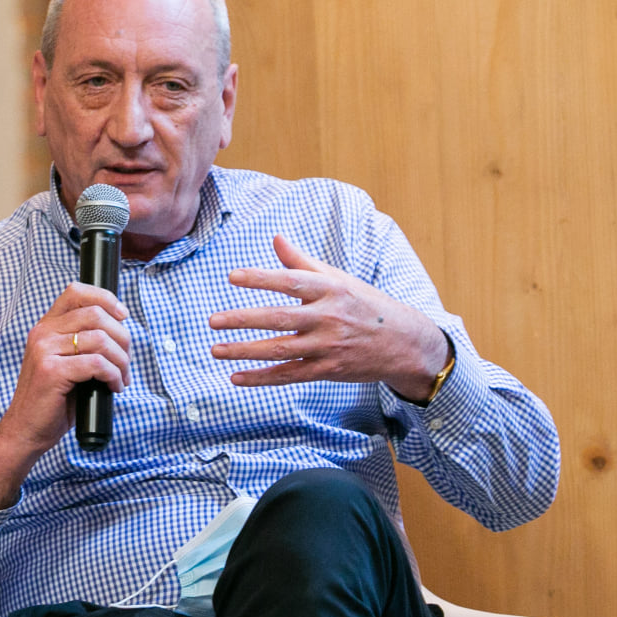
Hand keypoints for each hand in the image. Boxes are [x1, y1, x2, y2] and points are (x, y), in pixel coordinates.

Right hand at [0, 283, 129, 507]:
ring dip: (121, 360)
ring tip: (122, 377)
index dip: (105, 298)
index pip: (76, 292)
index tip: (123, 316)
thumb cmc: (52, 401)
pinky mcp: (52, 371)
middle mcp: (43, 333)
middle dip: (122, 337)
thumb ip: (84, 344)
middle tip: (126, 360)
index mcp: (46, 327)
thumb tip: (121, 334)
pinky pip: (96, 363)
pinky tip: (114, 386)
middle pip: (95, 314)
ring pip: (100, 339)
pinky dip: (113, 375)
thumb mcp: (66, 364)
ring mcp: (45, 351)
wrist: (26, 430)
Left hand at [209, 236, 449, 400]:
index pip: (289, 281)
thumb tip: (276, 238)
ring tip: (216, 349)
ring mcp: (328, 346)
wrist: (403, 342)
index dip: (260, 278)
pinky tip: (237, 377)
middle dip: (243, 320)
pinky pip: (290, 375)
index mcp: (329, 289)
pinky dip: (262, 378)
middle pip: (279, 317)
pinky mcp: (328, 370)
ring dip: (246, 351)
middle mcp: (328, 317)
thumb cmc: (365, 305)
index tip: (232, 276)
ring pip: (281, 349)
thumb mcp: (338, 279)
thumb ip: (302, 262)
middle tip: (213, 321)